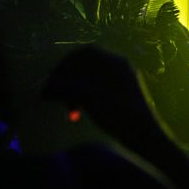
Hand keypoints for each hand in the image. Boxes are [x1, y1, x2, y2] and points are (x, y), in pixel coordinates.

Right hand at [42, 45, 166, 149]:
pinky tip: (79, 113)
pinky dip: (84, 99)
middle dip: (68, 81)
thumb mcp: (90, 99)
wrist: (145, 136)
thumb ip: (66, 89)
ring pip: (89, 81)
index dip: (65, 64)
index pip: (85, 53)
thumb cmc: (119, 114)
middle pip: (85, 67)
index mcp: (115, 63)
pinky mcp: (120, 96)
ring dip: (75, 92)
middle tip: (56, 97)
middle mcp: (119, 68)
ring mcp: (121, 81)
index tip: (52, 79)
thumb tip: (44, 89)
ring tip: (71, 111)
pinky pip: (96, 91)